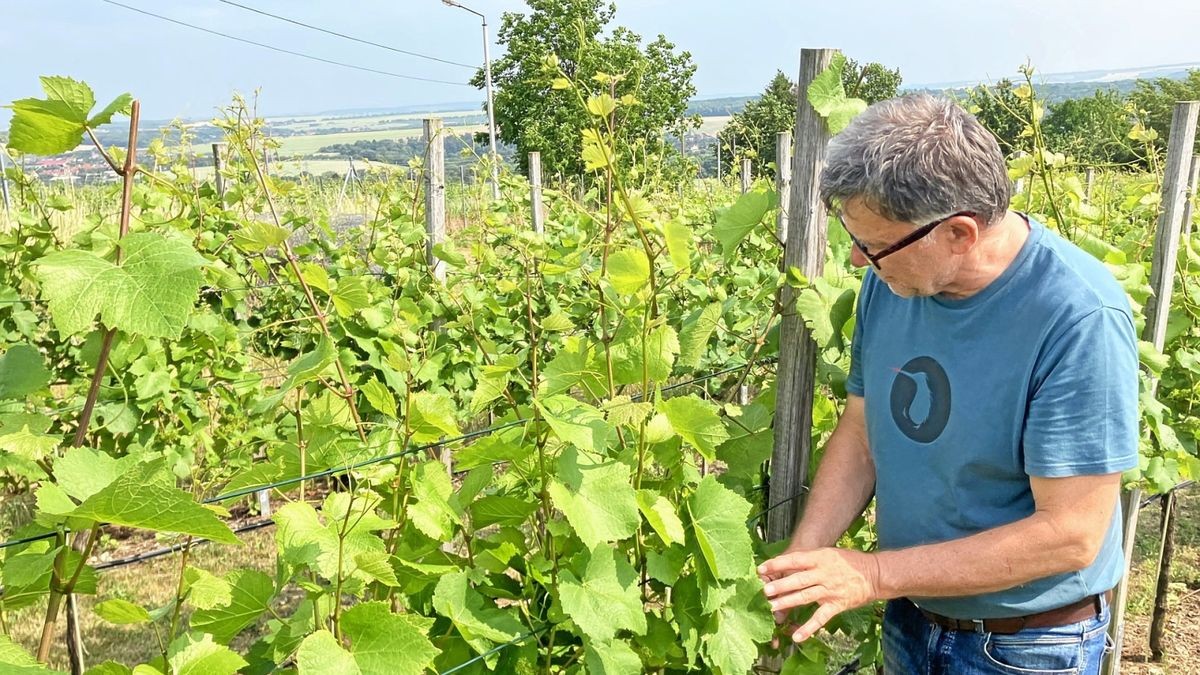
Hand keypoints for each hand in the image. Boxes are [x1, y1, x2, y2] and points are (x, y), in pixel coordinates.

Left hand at [757, 547, 881, 642]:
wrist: (874, 573)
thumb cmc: (848, 561)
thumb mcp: (828, 553)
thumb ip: (809, 559)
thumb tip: (786, 563)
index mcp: (820, 558)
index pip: (794, 560)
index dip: (777, 564)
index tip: (761, 568)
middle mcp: (824, 573)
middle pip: (798, 580)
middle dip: (780, 585)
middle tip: (764, 590)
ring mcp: (830, 590)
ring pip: (805, 597)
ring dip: (788, 602)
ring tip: (772, 606)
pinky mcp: (837, 605)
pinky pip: (821, 618)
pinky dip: (809, 628)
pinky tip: (797, 636)